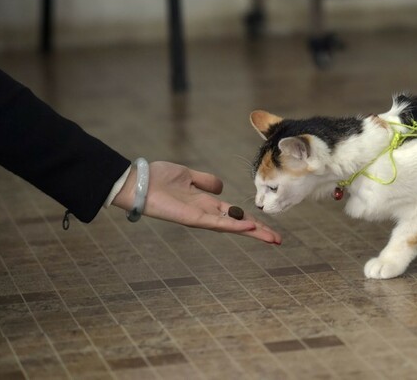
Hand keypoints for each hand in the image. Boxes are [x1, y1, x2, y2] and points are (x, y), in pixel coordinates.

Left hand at [112, 161, 280, 243]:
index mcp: (206, 203)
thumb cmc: (158, 178)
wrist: (138, 182)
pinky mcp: (192, 218)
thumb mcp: (187, 175)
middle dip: (258, 232)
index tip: (268, 227)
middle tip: (278, 240)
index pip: (235, 215)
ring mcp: (200, 217)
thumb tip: (221, 187)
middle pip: (238, 224)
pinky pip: (217, 223)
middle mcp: (206, 213)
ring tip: (271, 238)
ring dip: (252, 233)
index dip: (252, 220)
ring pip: (232, 227)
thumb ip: (206, 181)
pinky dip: (234, 226)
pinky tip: (249, 227)